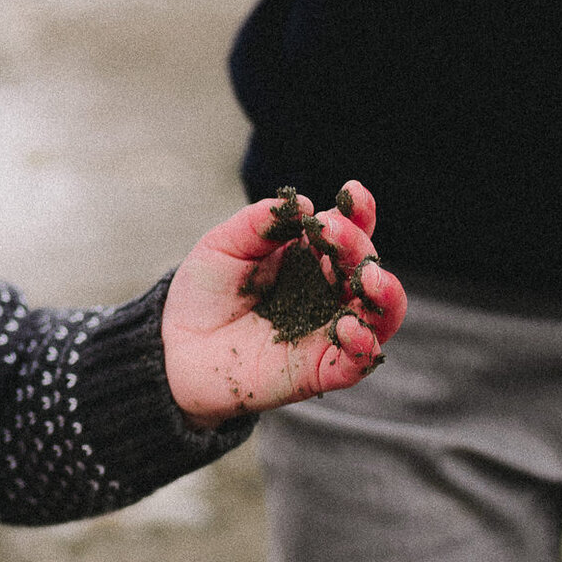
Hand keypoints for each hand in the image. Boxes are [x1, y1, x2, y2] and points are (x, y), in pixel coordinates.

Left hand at [163, 181, 405, 428]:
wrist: (176, 343)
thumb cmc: (205, 290)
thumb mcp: (223, 245)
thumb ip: (258, 224)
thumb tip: (302, 204)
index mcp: (312, 259)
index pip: (348, 233)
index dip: (358, 213)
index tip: (352, 192)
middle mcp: (329, 293)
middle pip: (366, 267)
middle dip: (359, 245)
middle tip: (335, 232)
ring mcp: (328, 332)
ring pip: (380, 316)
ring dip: (386, 295)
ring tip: (369, 278)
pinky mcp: (320, 370)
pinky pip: (356, 363)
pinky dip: (364, 346)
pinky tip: (350, 326)